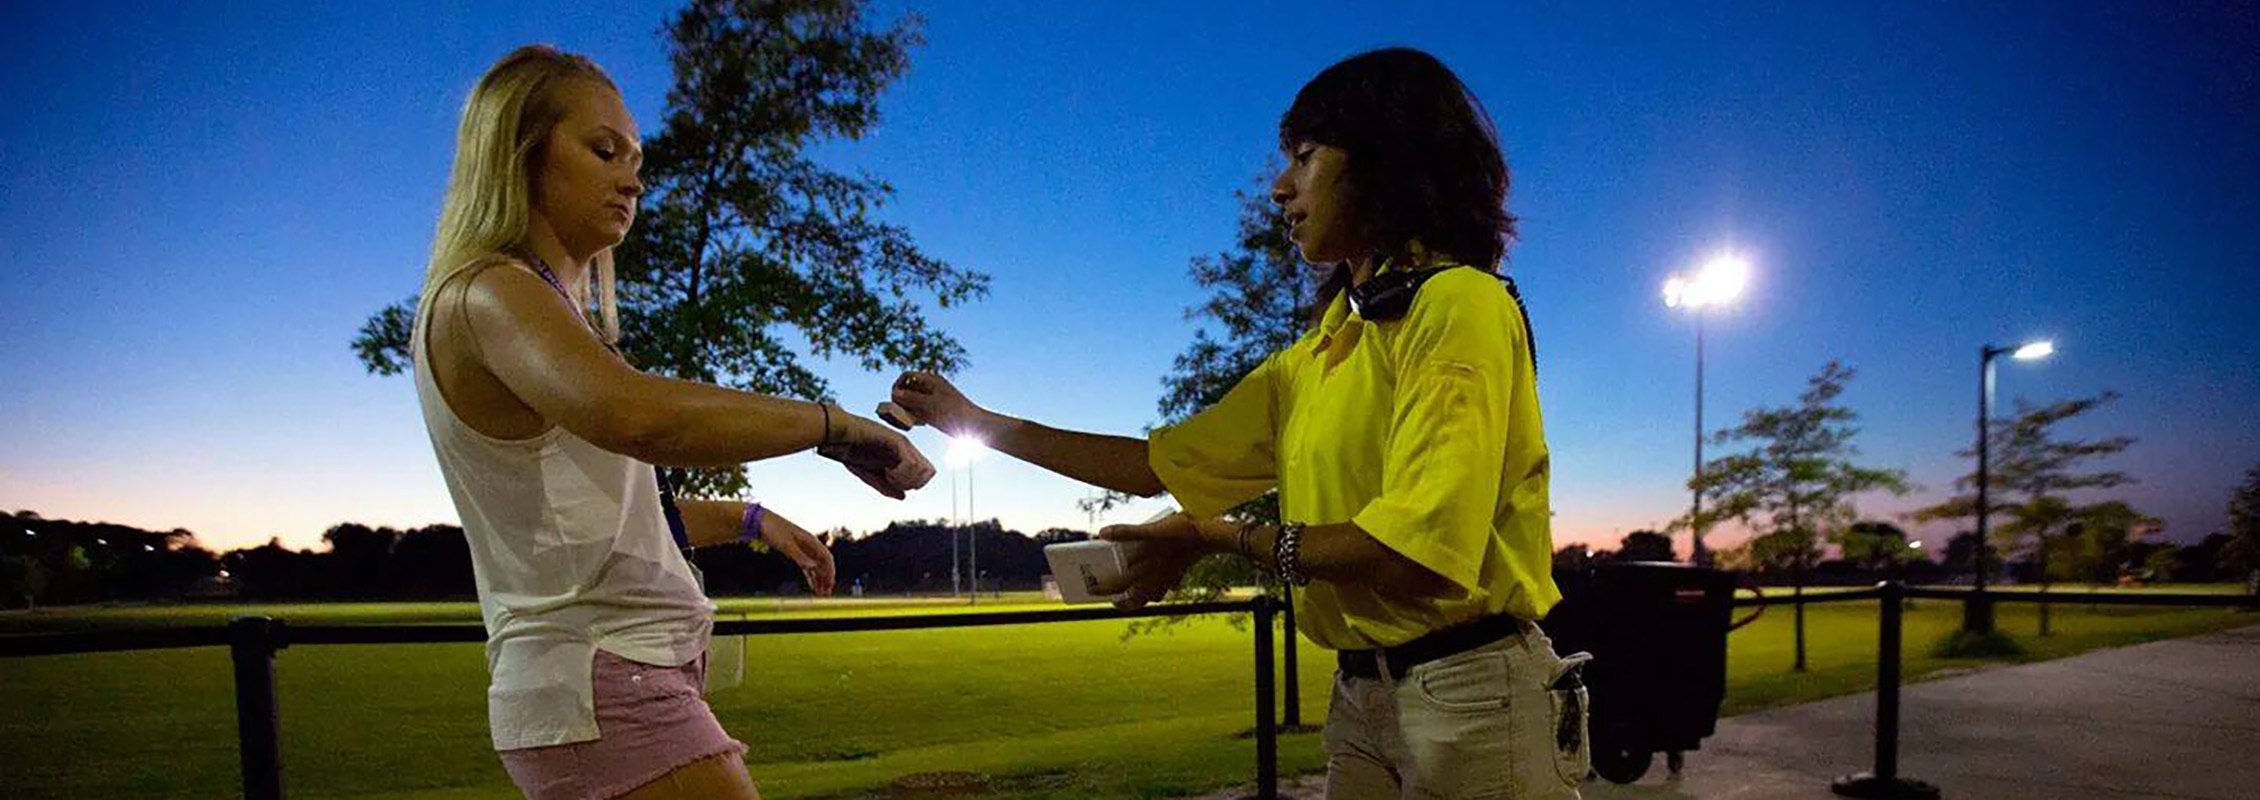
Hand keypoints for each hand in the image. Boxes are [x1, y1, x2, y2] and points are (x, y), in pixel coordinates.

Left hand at [760, 515, 836, 596]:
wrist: (760, 521)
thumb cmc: (774, 529)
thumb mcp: (786, 545)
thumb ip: (800, 556)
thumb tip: (814, 567)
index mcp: (810, 541)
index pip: (826, 557)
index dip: (830, 571)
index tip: (831, 584)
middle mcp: (809, 545)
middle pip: (822, 564)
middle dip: (826, 578)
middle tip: (826, 594)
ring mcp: (802, 549)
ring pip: (815, 567)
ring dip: (819, 580)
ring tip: (821, 593)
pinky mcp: (794, 552)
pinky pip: (806, 566)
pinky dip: (810, 576)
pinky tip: (812, 585)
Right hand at [817, 411, 935, 498]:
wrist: (837, 435)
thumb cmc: (851, 451)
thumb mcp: (870, 475)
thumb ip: (886, 486)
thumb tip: (904, 497)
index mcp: (902, 455)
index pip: (924, 475)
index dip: (911, 485)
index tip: (891, 482)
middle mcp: (906, 449)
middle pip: (929, 473)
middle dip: (911, 483)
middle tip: (891, 481)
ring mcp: (903, 443)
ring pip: (923, 469)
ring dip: (905, 479)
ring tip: (887, 475)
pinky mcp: (897, 440)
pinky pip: (911, 463)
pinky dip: (900, 474)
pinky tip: (886, 471)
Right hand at [889, 371, 984, 434]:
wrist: (974, 426)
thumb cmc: (956, 411)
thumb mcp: (932, 404)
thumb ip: (913, 398)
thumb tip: (895, 394)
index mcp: (931, 380)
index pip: (907, 376)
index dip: (898, 385)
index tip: (895, 398)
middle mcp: (928, 389)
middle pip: (906, 389)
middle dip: (899, 398)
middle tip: (898, 411)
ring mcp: (929, 402)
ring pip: (909, 402)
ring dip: (904, 409)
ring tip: (906, 418)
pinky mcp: (930, 414)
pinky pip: (915, 413)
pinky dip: (911, 417)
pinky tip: (916, 424)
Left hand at [1091, 514, 1213, 609]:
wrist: (1212, 534)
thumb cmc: (1182, 530)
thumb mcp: (1153, 529)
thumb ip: (1127, 532)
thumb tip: (1102, 534)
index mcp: (1148, 569)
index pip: (1121, 586)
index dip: (1105, 590)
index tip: (1093, 591)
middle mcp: (1158, 577)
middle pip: (1137, 599)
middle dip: (1123, 602)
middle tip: (1114, 600)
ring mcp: (1170, 576)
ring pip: (1153, 595)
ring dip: (1141, 598)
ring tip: (1132, 595)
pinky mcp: (1180, 571)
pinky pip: (1168, 585)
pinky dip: (1161, 586)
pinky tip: (1159, 582)